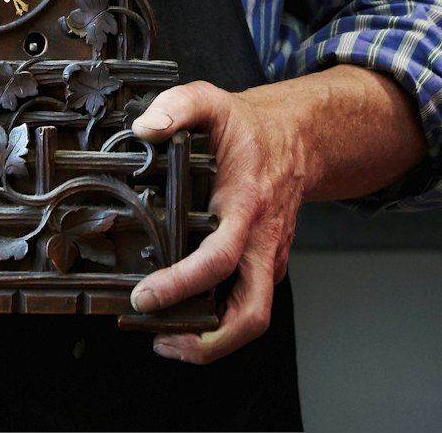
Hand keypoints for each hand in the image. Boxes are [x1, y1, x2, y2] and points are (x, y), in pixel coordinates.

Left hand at [123, 80, 304, 364]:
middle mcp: (262, 242)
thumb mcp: (209, 100)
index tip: (145, 297)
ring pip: (252, 317)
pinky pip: (247, 303)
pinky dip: (218, 320)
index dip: (182, 284)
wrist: (297, 138)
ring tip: (167, 340)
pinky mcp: (266, 265)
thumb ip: (175, 107)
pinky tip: (184, 317)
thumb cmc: (248, 127)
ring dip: (212, 340)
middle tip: (161, 340)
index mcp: (246, 206)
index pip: (219, 259)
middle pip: (251, 314)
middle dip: (207, 340)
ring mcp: (268, 257)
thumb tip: (144, 129)